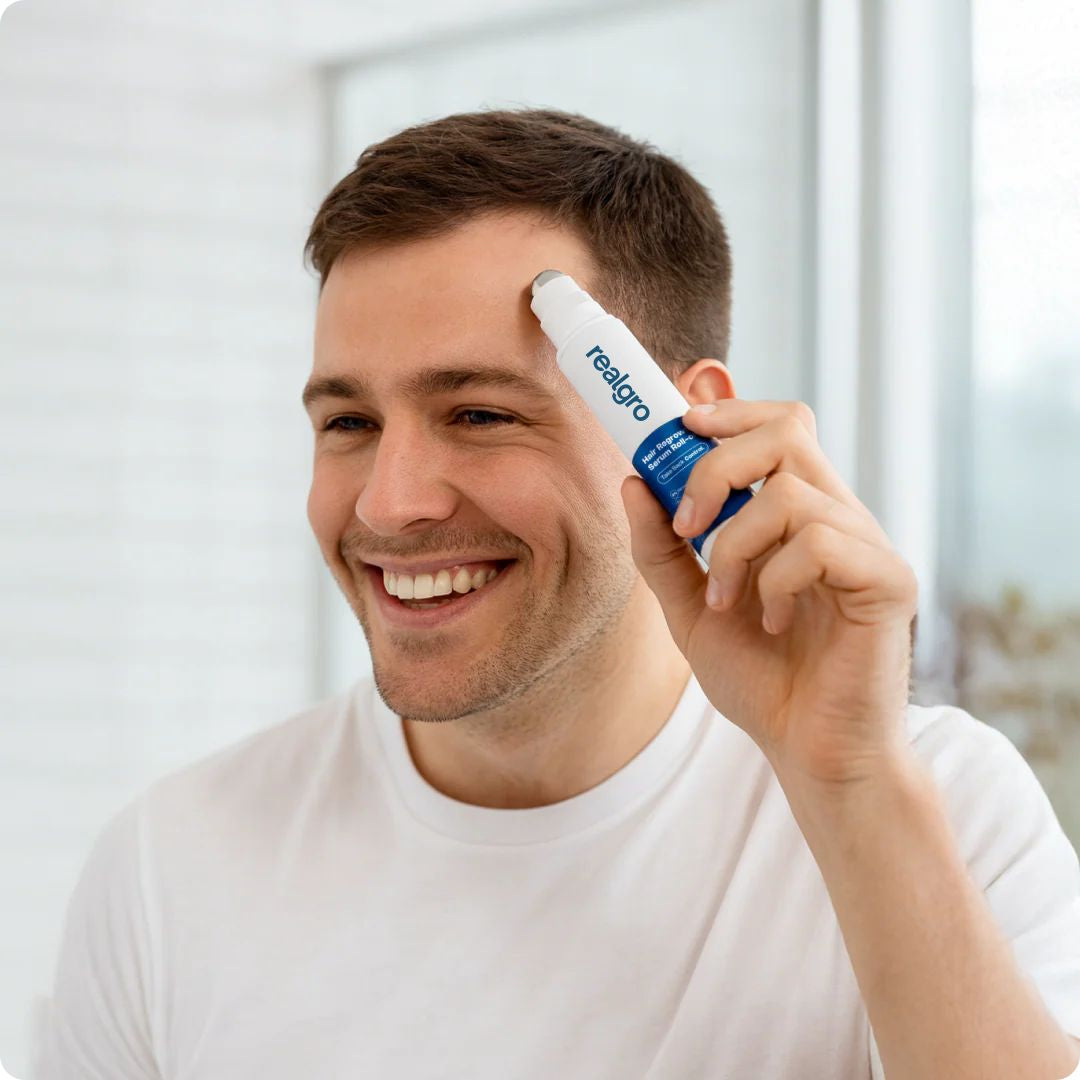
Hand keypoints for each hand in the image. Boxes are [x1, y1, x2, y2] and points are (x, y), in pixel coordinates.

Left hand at [619, 399, 918, 789]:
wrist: (808, 751)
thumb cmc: (761, 680)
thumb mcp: (688, 609)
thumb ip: (660, 551)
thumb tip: (632, 483)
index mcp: (797, 514)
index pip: (778, 426)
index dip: (730, 413)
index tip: (678, 430)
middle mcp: (836, 516)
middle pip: (786, 431)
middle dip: (716, 467)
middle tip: (686, 525)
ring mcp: (866, 545)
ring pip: (789, 492)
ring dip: (733, 547)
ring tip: (725, 600)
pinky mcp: (888, 581)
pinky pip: (820, 543)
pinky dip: (775, 582)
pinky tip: (775, 622)